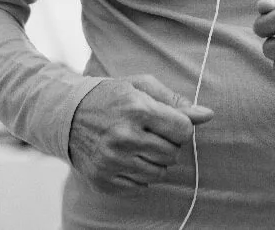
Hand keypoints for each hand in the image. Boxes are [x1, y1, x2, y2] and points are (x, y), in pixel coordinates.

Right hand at [68, 75, 213, 194]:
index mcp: (137, 109)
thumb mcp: (141, 87)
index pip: (184, 130)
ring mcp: (112, 162)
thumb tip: (208, 115)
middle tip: (149, 133)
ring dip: (155, 161)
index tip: (167, 122)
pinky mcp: (104, 180)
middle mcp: (124, 137)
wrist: (66, 115)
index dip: (180, 126)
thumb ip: (176, 102)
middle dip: (167, 144)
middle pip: (173, 154)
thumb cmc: (110, 97)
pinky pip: (140, 187)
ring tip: (139, 145)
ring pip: (159, 173)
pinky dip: (138, 174)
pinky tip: (125, 158)